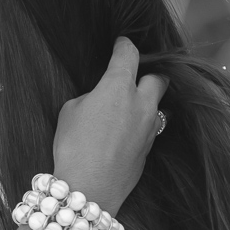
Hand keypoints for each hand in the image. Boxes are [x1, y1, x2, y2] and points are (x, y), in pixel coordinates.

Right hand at [52, 38, 167, 212]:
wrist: (89, 187)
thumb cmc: (74, 146)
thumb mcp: (70, 112)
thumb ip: (90, 98)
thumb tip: (101, 101)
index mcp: (118, 87)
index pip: (129, 54)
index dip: (125, 45)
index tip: (122, 42)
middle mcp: (141, 104)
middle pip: (159, 78)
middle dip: (148, 73)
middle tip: (132, 76)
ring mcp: (149, 128)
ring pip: (157, 105)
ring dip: (146, 102)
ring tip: (128, 107)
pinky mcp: (149, 149)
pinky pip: (150, 128)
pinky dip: (140, 124)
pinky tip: (123, 132)